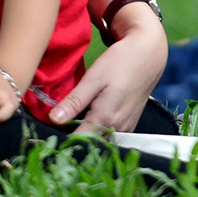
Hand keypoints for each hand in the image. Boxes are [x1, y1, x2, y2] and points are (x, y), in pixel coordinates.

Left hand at [45, 22, 167, 132]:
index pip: (78, 142)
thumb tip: (54, 120)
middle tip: (56, 129)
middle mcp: (116, 128)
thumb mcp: (94, 78)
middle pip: (89, 143)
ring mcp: (125, 127)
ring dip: (86, 134)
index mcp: (105, 118)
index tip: (48, 137)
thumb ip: (75, 101)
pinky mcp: (129, 123)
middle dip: (73, 140)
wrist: (149, 54)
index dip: (62, 141)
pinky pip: (110, 134)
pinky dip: (98, 129)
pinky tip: (89, 117)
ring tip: (71, 123)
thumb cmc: (120, 62)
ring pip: (100, 139)